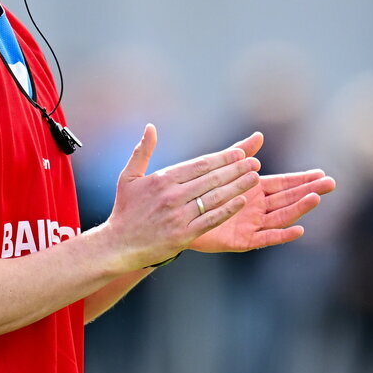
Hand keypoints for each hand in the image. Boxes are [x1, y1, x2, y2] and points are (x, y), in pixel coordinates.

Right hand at [102, 124, 260, 272]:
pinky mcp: (184, 234)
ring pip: (215, 197)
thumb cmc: (125, 210)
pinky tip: (241, 202)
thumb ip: (142, 151)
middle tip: (254, 162)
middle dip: (236, 169)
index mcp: (162, 179)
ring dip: (237, 186)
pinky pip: (211, 219)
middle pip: (211, 179)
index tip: (239, 153)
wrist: (118, 245)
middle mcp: (172, 195)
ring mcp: (179, 215)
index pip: (199, 165)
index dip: (222, 158)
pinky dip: (227, 210)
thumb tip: (150, 127)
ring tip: (254, 178)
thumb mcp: (128, 177)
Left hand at [190, 131, 335, 252]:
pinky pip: (266, 238)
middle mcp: (257, 207)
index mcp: (253, 190)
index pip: (283, 183)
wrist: (177, 218)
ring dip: (299, 208)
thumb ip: (239, 154)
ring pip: (281, 216)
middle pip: (288, 198)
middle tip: (330, 183)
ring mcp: (252, 224)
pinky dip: (282, 235)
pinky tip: (298, 229)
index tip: (321, 173)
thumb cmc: (198, 193)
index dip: (302, 179)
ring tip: (316, 198)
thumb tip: (259, 135)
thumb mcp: (219, 170)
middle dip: (308, 190)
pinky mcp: (243, 240)